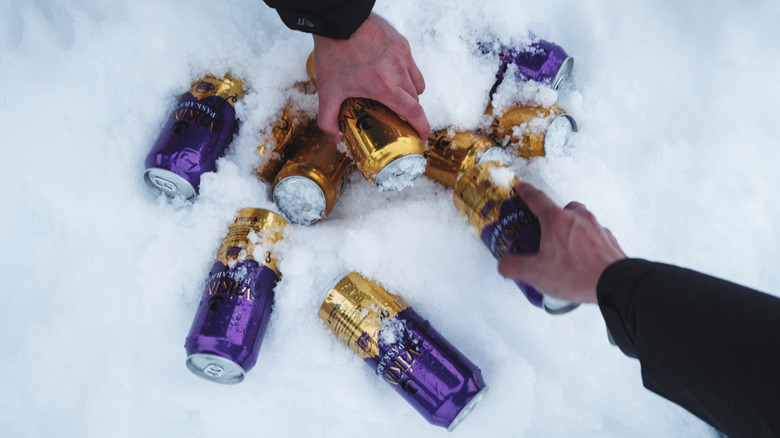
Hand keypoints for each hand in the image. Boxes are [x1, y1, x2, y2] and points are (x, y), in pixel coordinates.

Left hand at [311, 12, 428, 140]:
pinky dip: (406, 75)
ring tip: (395, 96)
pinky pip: (412, 65)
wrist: (338, 20)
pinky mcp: (402, 43)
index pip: (414, 112)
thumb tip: (335, 138)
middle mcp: (399, 71)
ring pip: (417, 83)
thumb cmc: (335, 53)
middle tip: (399, 118)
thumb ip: (328, 119)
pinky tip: (390, 74)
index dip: (422, 127)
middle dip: (410, 113)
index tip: (422, 137)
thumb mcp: (327, 90)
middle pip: (415, 100)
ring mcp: (403, 55)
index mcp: (385, 86)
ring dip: (410, 94)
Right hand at [497, 181, 626, 303]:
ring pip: (579, 221)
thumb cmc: (575, 274)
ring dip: (571, 230)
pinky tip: (582, 260)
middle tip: (545, 232)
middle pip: (562, 209)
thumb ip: (514, 266)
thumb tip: (503, 264)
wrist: (615, 283)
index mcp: (556, 220)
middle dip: (552, 216)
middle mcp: (577, 218)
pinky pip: (593, 236)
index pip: (537, 199)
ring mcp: (596, 227)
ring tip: (565, 251)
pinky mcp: (609, 240)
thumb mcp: (536, 273)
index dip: (526, 192)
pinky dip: (586, 243)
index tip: (521, 187)